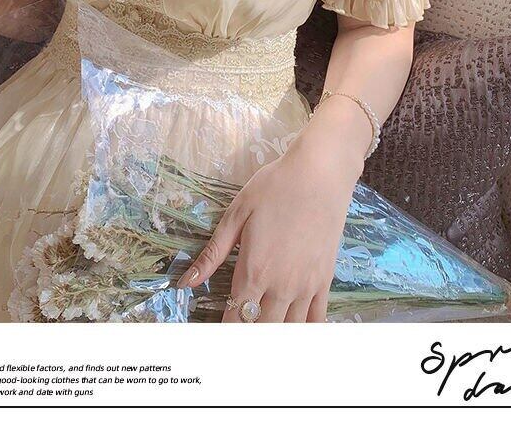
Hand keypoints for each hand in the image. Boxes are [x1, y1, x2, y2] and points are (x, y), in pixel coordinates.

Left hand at [178, 96, 370, 321]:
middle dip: (247, 336)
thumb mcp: (237, 213)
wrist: (320, 173)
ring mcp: (306, 286)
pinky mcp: (325, 279)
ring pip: (289, 330)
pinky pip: (317, 320)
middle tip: (238, 333)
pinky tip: (295, 332)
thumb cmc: (275, 187)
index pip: (235, 320)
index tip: (215, 337)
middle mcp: (280, 286)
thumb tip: (186, 282)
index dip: (224, 334)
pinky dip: (305, 332)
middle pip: (261, 330)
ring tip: (262, 332)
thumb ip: (214, 253)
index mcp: (253, 271)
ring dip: (274, 335)